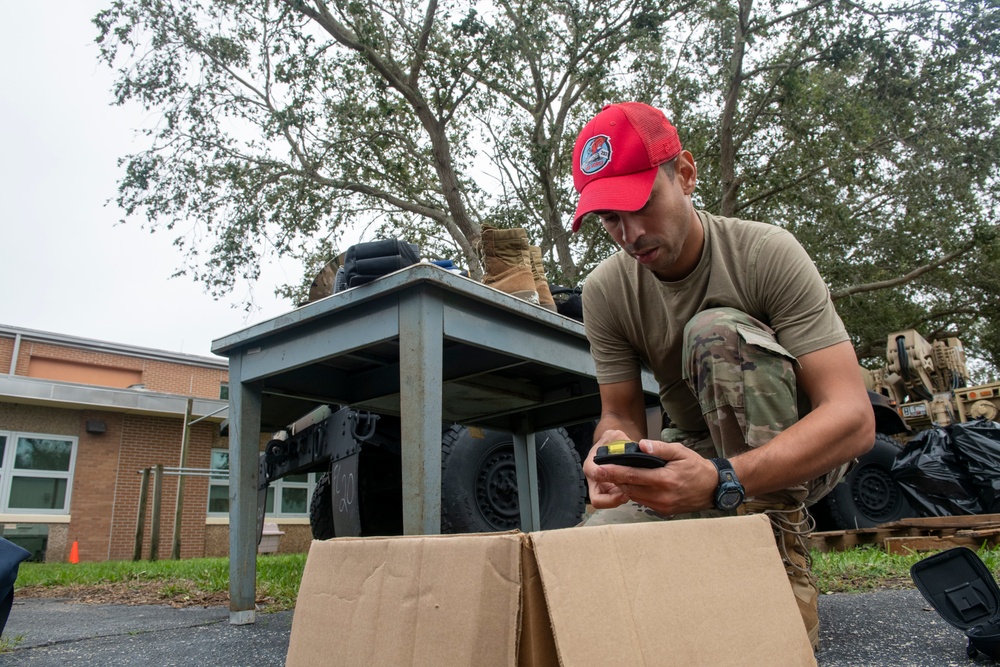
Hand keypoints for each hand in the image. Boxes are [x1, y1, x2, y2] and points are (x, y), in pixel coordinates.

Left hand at [587, 439, 718, 514]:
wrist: (713, 488)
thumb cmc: (696, 467)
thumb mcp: (680, 452)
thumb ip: (660, 448)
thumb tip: (641, 445)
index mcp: (664, 480)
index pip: (632, 475)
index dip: (614, 472)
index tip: (599, 468)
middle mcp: (661, 496)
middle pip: (630, 487)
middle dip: (613, 479)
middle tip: (599, 471)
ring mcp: (662, 505)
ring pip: (634, 496)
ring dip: (623, 487)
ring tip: (612, 476)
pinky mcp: (663, 511)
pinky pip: (643, 501)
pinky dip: (635, 493)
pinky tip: (631, 484)